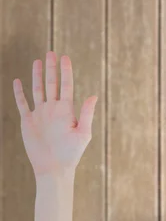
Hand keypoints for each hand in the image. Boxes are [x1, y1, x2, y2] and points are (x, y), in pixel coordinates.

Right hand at [13, 51, 97, 177]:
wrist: (53, 168)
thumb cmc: (71, 154)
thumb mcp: (83, 133)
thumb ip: (86, 114)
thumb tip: (93, 95)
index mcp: (66, 110)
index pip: (66, 85)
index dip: (65, 71)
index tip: (65, 57)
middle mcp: (53, 109)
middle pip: (52, 84)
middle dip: (52, 68)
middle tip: (51, 53)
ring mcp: (40, 114)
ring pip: (38, 90)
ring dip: (37, 76)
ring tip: (38, 61)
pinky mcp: (28, 122)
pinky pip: (22, 104)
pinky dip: (19, 93)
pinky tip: (18, 81)